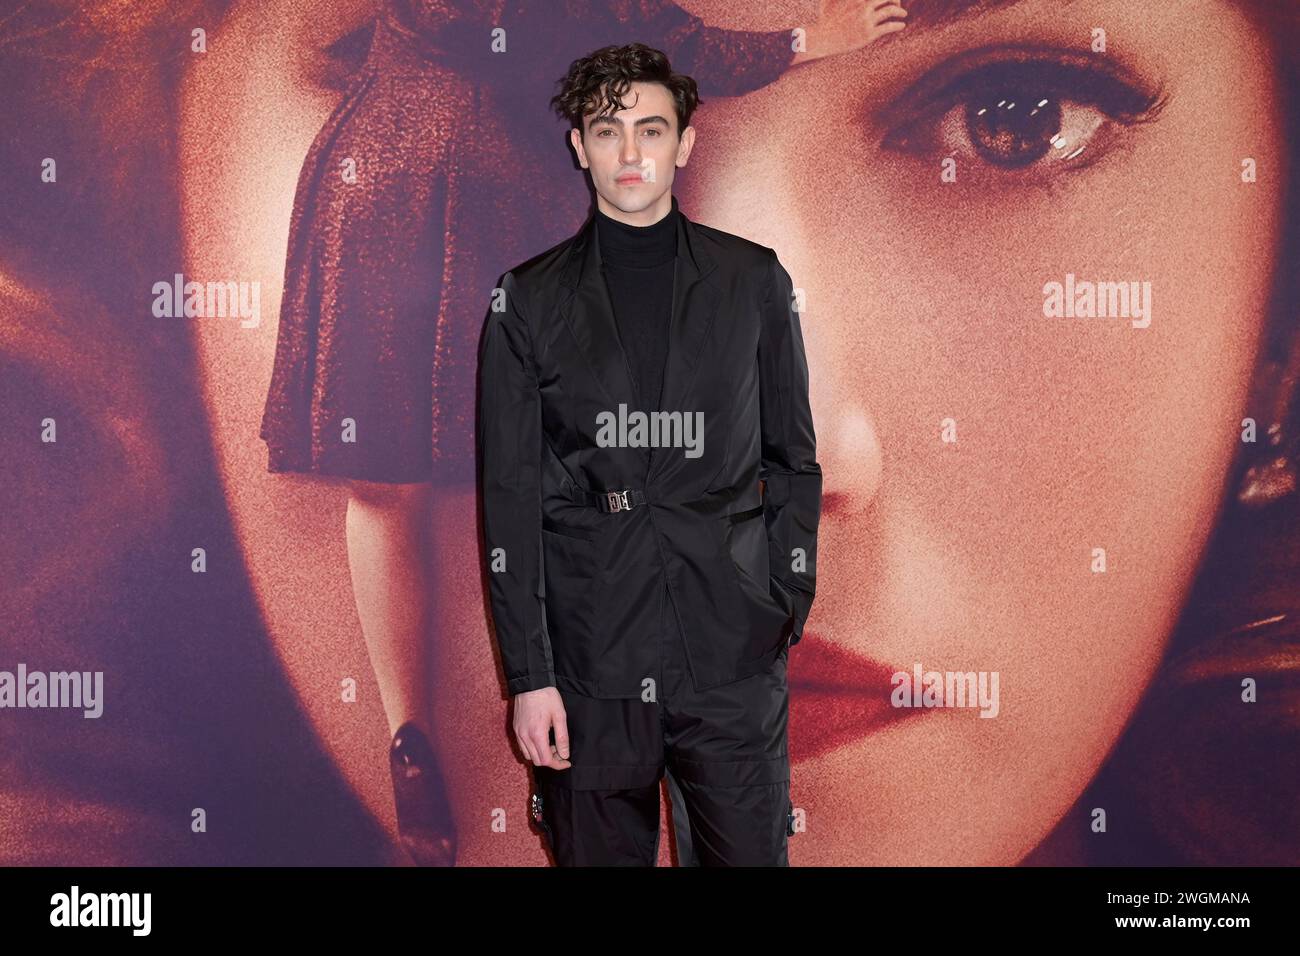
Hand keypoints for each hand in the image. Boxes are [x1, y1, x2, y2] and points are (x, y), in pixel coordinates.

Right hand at [513, 686, 571, 769]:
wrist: (531, 682)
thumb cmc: (547, 697)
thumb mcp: (560, 715)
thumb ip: (562, 737)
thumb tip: (565, 754)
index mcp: (537, 734)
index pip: (546, 760)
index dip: (558, 764)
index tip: (567, 762)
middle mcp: (524, 736)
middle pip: (537, 761)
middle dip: (550, 760)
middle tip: (560, 751)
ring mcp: (518, 733)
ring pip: (528, 756)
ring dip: (540, 755)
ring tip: (551, 744)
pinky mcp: (516, 729)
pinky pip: (522, 747)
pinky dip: (532, 749)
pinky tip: (541, 740)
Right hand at [793, 0, 909, 65]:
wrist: (822, 39)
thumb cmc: (825, 20)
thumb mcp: (828, 0)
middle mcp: (863, 6)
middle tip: (897, 5)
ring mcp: (866, 20)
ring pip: (890, 10)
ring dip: (900, 12)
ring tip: (903, 15)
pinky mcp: (868, 34)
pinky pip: (888, 27)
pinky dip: (897, 25)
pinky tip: (901, 26)